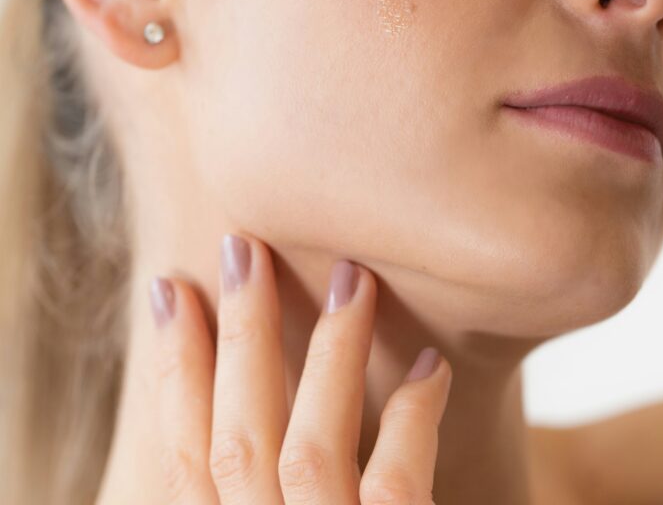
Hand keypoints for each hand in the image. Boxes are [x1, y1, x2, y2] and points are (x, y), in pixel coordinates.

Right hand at [148, 234, 451, 501]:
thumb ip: (273, 477)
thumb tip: (261, 367)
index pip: (188, 460)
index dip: (176, 372)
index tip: (169, 288)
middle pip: (237, 441)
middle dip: (240, 334)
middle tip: (243, 244)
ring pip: (310, 451)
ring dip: (330, 352)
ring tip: (353, 274)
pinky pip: (396, 484)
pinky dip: (412, 417)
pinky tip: (431, 366)